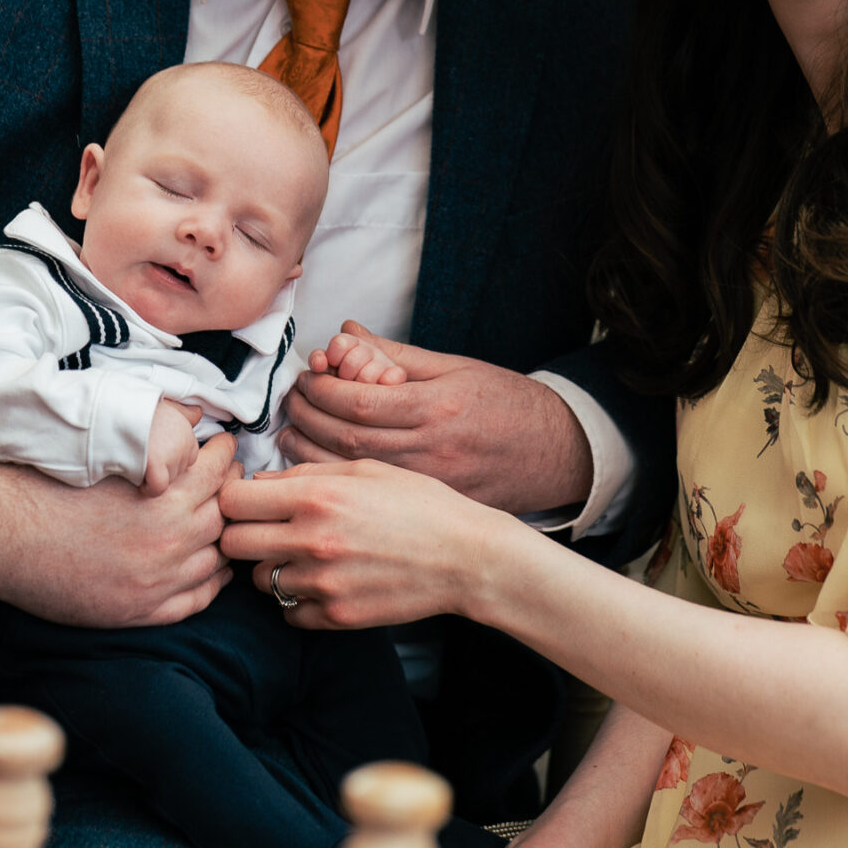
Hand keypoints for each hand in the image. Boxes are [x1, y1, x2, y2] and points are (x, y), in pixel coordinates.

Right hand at [0, 433, 238, 626]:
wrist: (7, 536)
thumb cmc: (51, 486)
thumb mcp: (108, 455)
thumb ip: (156, 439)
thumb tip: (193, 415)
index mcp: (164, 499)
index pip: (218, 473)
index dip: (226, 457)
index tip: (226, 450)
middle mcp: (168, 542)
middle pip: (222, 516)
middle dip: (228, 495)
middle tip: (229, 482)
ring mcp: (156, 582)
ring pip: (215, 559)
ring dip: (223, 539)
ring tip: (223, 524)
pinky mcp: (140, 611)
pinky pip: (196, 600)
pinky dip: (212, 584)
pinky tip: (215, 570)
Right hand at [143, 398, 202, 493]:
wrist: (115, 408)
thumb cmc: (134, 407)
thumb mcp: (164, 405)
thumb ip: (183, 413)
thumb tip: (197, 413)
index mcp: (186, 428)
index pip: (188, 457)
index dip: (169, 460)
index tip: (152, 453)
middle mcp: (184, 441)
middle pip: (178, 471)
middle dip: (162, 469)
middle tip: (142, 456)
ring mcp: (174, 453)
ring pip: (169, 480)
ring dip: (153, 476)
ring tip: (136, 461)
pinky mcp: (158, 463)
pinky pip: (158, 487)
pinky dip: (147, 487)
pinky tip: (135, 476)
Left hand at [219, 455, 512, 628]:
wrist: (466, 557)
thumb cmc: (420, 504)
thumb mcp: (366, 469)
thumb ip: (308, 473)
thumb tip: (262, 483)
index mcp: (317, 496)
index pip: (233, 500)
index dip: (235, 498)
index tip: (250, 500)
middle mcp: (311, 540)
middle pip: (232, 543)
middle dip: (243, 534)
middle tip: (268, 530)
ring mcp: (322, 583)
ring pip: (258, 581)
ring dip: (272, 568)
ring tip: (304, 556)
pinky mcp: (336, 617)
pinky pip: (288, 613)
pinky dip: (298, 601)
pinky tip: (323, 583)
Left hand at [281, 321, 591, 515]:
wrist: (558, 456)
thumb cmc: (509, 407)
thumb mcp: (457, 368)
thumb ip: (395, 355)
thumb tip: (346, 333)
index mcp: (436, 410)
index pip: (357, 402)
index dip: (321, 390)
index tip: (306, 380)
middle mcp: (428, 455)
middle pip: (343, 442)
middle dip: (305, 421)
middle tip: (290, 405)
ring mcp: (428, 492)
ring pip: (350, 477)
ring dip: (306, 461)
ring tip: (289, 440)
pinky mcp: (430, 513)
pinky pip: (367, 510)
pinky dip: (329, 499)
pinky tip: (312, 487)